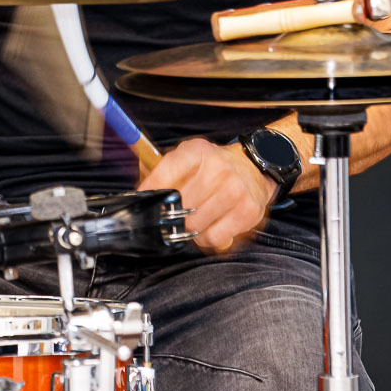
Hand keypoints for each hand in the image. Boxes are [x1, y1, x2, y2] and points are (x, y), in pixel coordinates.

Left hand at [139, 137, 276, 253]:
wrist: (253, 166)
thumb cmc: (212, 166)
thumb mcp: (186, 157)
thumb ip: (159, 171)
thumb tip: (138, 194)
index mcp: (196, 151)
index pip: (163, 176)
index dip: (149, 193)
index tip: (143, 203)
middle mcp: (217, 169)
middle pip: (180, 206)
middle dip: (172, 216)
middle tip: (174, 215)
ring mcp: (234, 190)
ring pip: (196, 226)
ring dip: (191, 229)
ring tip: (196, 219)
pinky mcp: (248, 211)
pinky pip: (215, 238)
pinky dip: (208, 239)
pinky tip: (211, 225)